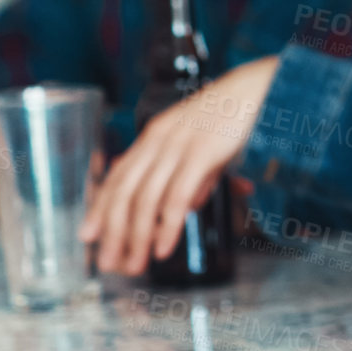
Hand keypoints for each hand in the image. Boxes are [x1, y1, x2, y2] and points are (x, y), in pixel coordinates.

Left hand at [80, 55, 280, 274]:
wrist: (263, 86)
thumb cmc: (237, 114)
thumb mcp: (205, 143)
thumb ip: (194, 175)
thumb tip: (186, 206)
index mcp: (156, 135)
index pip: (118, 176)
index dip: (100, 207)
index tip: (88, 234)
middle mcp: (160, 140)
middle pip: (125, 192)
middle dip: (112, 232)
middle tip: (107, 263)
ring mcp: (179, 147)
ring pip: (145, 199)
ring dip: (136, 237)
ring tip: (135, 264)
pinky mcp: (201, 154)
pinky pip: (176, 197)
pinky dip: (166, 227)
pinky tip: (163, 247)